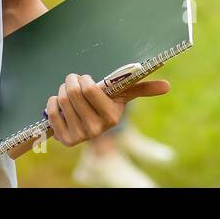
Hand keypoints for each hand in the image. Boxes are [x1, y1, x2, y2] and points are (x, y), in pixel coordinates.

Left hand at [44, 73, 171, 146]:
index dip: (84, 79)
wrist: (90, 125)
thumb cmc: (107, 103)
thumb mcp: (123, 95)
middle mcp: (96, 130)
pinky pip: (52, 112)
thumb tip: (168, 86)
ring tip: (67, 90)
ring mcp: (80, 136)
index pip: (90, 90)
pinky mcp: (65, 140)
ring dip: (62, 89)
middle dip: (71, 81)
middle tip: (73, 79)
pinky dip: (52, 102)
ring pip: (62, 101)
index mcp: (111, 117)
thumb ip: (143, 88)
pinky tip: (59, 103)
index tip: (85, 78)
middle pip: (73, 94)